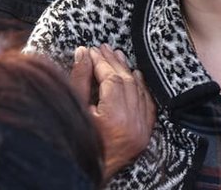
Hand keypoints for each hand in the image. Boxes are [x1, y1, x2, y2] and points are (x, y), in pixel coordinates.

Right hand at [69, 44, 156, 179]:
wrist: (86, 173)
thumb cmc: (75, 144)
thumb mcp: (73, 110)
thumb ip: (79, 80)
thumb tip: (83, 53)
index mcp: (116, 119)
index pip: (111, 80)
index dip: (101, 63)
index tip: (91, 51)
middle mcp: (133, 124)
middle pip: (126, 82)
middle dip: (113, 63)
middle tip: (103, 48)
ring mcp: (141, 131)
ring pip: (138, 92)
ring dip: (127, 72)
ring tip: (117, 56)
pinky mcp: (144, 136)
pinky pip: (147, 106)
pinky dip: (141, 89)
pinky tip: (135, 76)